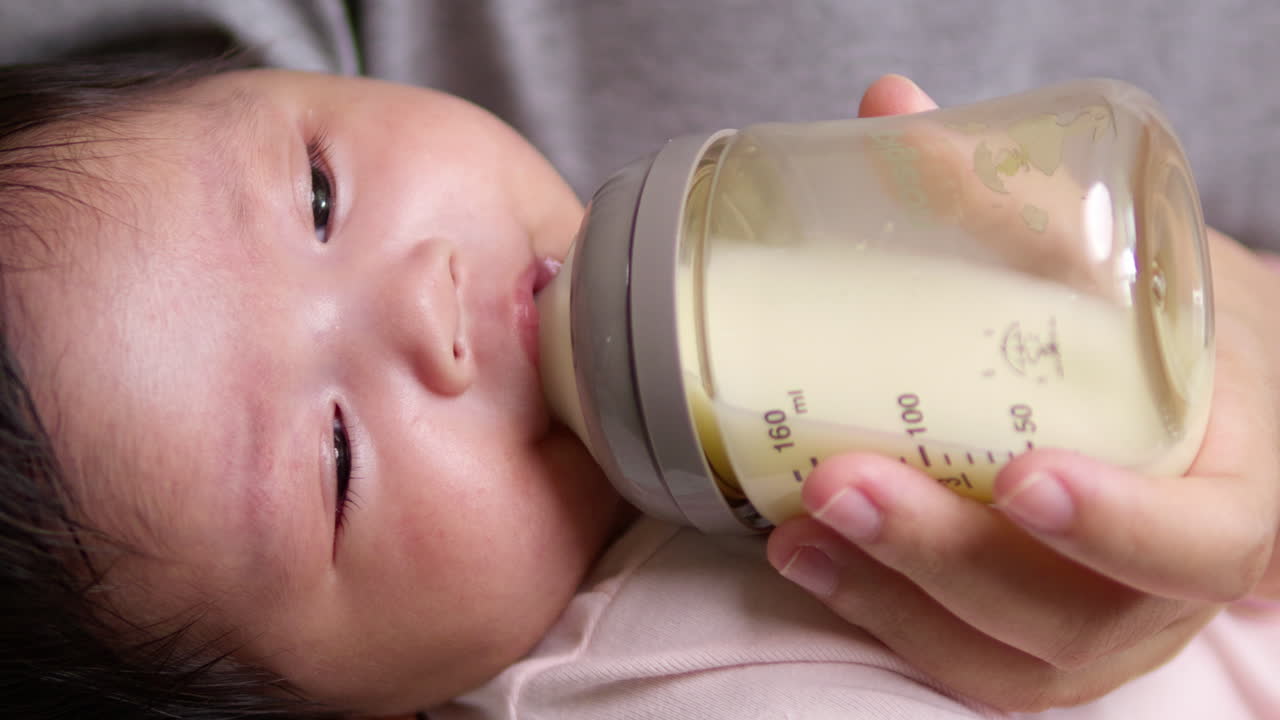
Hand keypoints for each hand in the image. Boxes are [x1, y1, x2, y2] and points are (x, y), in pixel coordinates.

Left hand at [766, 74, 1279, 711]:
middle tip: (843, 482)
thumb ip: (1019, 203)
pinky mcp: (1039, 650)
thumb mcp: (1133, 270)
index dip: (1120, 520)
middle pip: (1076, 608)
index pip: (1203, 534)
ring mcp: (1105, 630)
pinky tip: (807, 560)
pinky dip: (883, 620)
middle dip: (949, 552)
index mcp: (1234, 488)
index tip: (1025, 476)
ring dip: (894, 594)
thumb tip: (890, 105)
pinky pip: (966, 665)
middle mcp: (1169, 582)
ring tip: (799, 526)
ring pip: (1009, 653)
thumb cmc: (1172, 345)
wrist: (1199, 422)